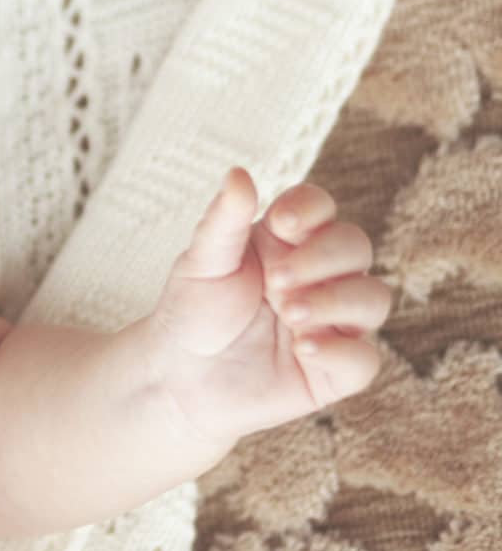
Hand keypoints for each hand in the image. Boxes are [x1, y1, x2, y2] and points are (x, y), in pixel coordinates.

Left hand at [145, 168, 389, 445]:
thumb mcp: (201, 263)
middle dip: (323, 258)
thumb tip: (239, 173)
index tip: (281, 223)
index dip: (312, 209)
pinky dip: (340, 352)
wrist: (176, 377)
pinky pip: (364, 359)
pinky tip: (303, 348)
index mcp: (286, 242)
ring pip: (373, 298)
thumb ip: (223, 221)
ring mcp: (332, 322)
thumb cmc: (191, 311)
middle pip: (356, 247)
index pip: (321, 208)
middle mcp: (318, 277)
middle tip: (277, 282)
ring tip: (289, 313)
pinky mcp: (334, 369)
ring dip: (336, 301)